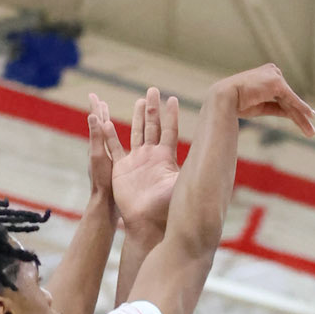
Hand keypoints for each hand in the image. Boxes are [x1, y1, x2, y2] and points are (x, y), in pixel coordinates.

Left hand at [86, 95, 116, 211]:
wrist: (105, 205)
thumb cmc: (103, 183)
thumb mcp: (99, 157)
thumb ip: (96, 137)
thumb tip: (91, 115)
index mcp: (97, 146)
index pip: (97, 123)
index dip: (97, 109)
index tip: (94, 96)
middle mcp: (100, 152)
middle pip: (100, 127)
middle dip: (100, 113)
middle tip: (99, 100)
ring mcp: (107, 160)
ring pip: (107, 137)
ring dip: (107, 124)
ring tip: (107, 115)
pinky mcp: (114, 168)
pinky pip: (116, 149)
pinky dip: (116, 141)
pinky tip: (117, 140)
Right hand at [93, 86, 181, 237]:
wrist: (146, 223)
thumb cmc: (166, 208)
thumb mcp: (180, 185)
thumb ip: (188, 170)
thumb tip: (209, 161)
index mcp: (165, 158)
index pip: (169, 131)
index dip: (171, 115)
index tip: (172, 99)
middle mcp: (151, 157)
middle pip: (152, 126)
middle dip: (152, 108)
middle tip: (153, 90)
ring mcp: (136, 162)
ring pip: (135, 133)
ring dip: (137, 116)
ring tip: (140, 100)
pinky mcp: (121, 169)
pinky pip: (114, 148)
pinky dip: (109, 135)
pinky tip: (106, 121)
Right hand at [222, 62, 314, 136]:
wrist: (224, 97)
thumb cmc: (236, 103)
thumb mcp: (259, 106)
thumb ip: (274, 107)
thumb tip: (288, 115)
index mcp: (266, 76)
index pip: (282, 97)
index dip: (292, 111)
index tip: (302, 122)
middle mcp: (273, 73)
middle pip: (288, 100)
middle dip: (299, 117)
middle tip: (311, 131)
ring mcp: (275, 77)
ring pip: (291, 102)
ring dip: (302, 118)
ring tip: (311, 132)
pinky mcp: (277, 83)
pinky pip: (291, 99)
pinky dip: (301, 107)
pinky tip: (311, 115)